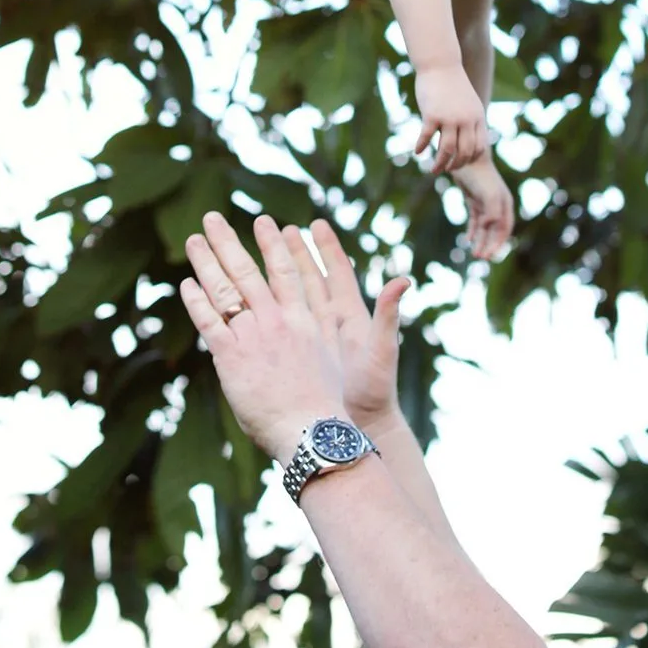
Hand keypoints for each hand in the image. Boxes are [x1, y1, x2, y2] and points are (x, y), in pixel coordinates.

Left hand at [181, 211, 344, 461]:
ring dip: (207, 262)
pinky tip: (187, 285)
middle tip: (212, 219)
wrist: (312, 430)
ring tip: (194, 240)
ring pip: (226, 290)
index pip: (285, 272)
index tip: (263, 222)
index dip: (273, 245)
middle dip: (228, 242)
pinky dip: (198, 301)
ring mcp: (254, 336)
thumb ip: (322, 329)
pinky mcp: (232, 357)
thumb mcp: (332, 356)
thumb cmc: (325, 401)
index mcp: (304, 318)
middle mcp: (278, 320)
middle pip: (249, 272)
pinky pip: (210, 322)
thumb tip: (321, 313)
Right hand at [279, 221, 408, 436]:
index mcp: (349, 314)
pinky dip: (263, 307)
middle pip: (307, 278)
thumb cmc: (373, 389)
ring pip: (289, 297)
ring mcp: (311, 335)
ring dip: (275, 272)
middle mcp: (329, 320)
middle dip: (293, 252)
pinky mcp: (298, 351)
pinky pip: (276, 323)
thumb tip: (403, 280)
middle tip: (273, 227)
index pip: (336, 273)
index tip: (316, 225)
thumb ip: (387, 315)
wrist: (357, 423)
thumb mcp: (381, 350)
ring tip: (259, 249)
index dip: (327, 249)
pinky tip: (244, 295)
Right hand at [414, 63, 490, 173]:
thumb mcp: (468, 102)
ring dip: (440, 164)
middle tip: (447, 170)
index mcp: (477, 117)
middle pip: (464, 152)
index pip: (480, 147)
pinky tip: (417, 152)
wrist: (440, 64)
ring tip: (433, 170)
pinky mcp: (432, 115)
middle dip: (456, 165)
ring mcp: (449, 118)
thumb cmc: (452, 84)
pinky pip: (427, 137)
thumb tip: (468, 136)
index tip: (461, 163)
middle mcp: (466, 120)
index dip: (471, 159)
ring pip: (446, 149)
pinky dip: (422, 147)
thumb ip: (471, 118)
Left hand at [452, 156, 514, 259]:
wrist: (466, 158)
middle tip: (481, 258)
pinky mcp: (474, 200)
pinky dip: (472, 230)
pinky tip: (468, 240)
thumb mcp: (489, 194)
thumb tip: (490, 227)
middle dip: (489, 245)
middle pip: (495, 231)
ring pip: (484, 227)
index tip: (489, 255)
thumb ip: (493, 212)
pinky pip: (475, 220)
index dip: (498, 243)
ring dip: (480, 240)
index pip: (505, 229)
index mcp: (505, 204)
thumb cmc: (480, 176)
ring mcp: (485, 203)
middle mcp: (497, 205)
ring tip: (475, 254)